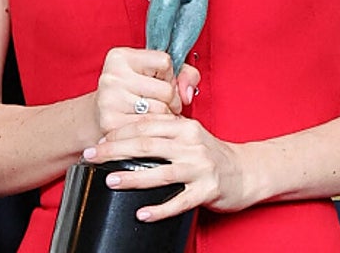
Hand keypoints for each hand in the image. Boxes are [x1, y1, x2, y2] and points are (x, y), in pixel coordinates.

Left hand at [82, 115, 251, 220]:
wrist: (248, 171)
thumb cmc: (211, 153)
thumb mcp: (189, 134)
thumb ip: (164, 131)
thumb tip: (125, 135)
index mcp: (183, 126)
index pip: (144, 126)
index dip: (118, 133)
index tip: (98, 142)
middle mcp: (191, 144)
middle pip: (145, 145)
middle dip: (114, 150)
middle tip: (91, 156)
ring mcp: (200, 168)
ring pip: (160, 173)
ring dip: (132, 177)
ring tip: (110, 180)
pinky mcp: (209, 190)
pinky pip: (180, 201)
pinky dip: (160, 209)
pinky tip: (142, 213)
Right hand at [94, 48, 197, 136]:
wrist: (103, 114)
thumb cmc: (134, 91)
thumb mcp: (157, 72)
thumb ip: (185, 74)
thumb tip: (187, 95)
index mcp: (119, 57)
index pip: (165, 62)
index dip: (168, 75)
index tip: (156, 80)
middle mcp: (112, 76)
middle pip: (167, 90)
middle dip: (171, 100)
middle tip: (158, 101)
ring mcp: (110, 100)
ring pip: (162, 110)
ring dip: (165, 116)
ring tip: (152, 113)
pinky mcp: (111, 123)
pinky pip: (151, 128)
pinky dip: (156, 130)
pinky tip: (147, 126)